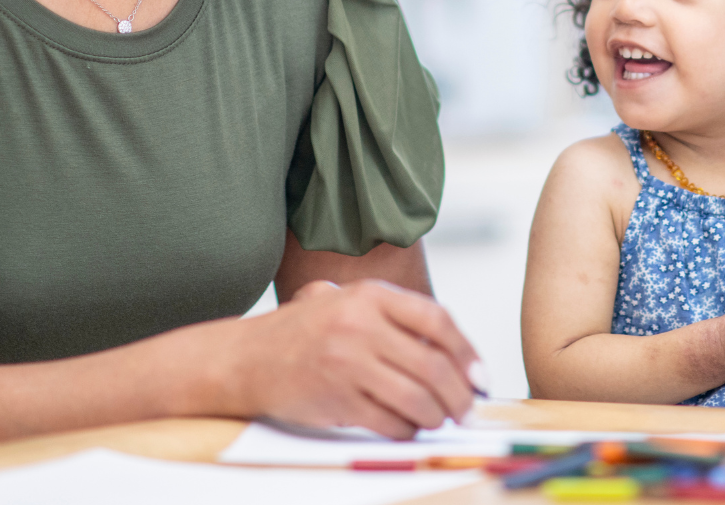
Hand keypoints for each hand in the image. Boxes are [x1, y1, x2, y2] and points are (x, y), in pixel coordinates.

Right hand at [229, 279, 479, 438]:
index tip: (481, 377)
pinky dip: (407, 430)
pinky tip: (407, 428)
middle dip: (461, 396)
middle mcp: (361, 324)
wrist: (244, 359)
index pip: (438, 321)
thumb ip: (392, 315)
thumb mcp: (344, 302)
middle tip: (468, 411)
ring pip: (417, 399)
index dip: (468, 353)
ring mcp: (347, 362)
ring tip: (438, 421)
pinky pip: (390, 422)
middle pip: (434, 366)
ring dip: (437, 417)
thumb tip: (455, 352)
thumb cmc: (301, 333)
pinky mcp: (336, 398)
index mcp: (370, 295)